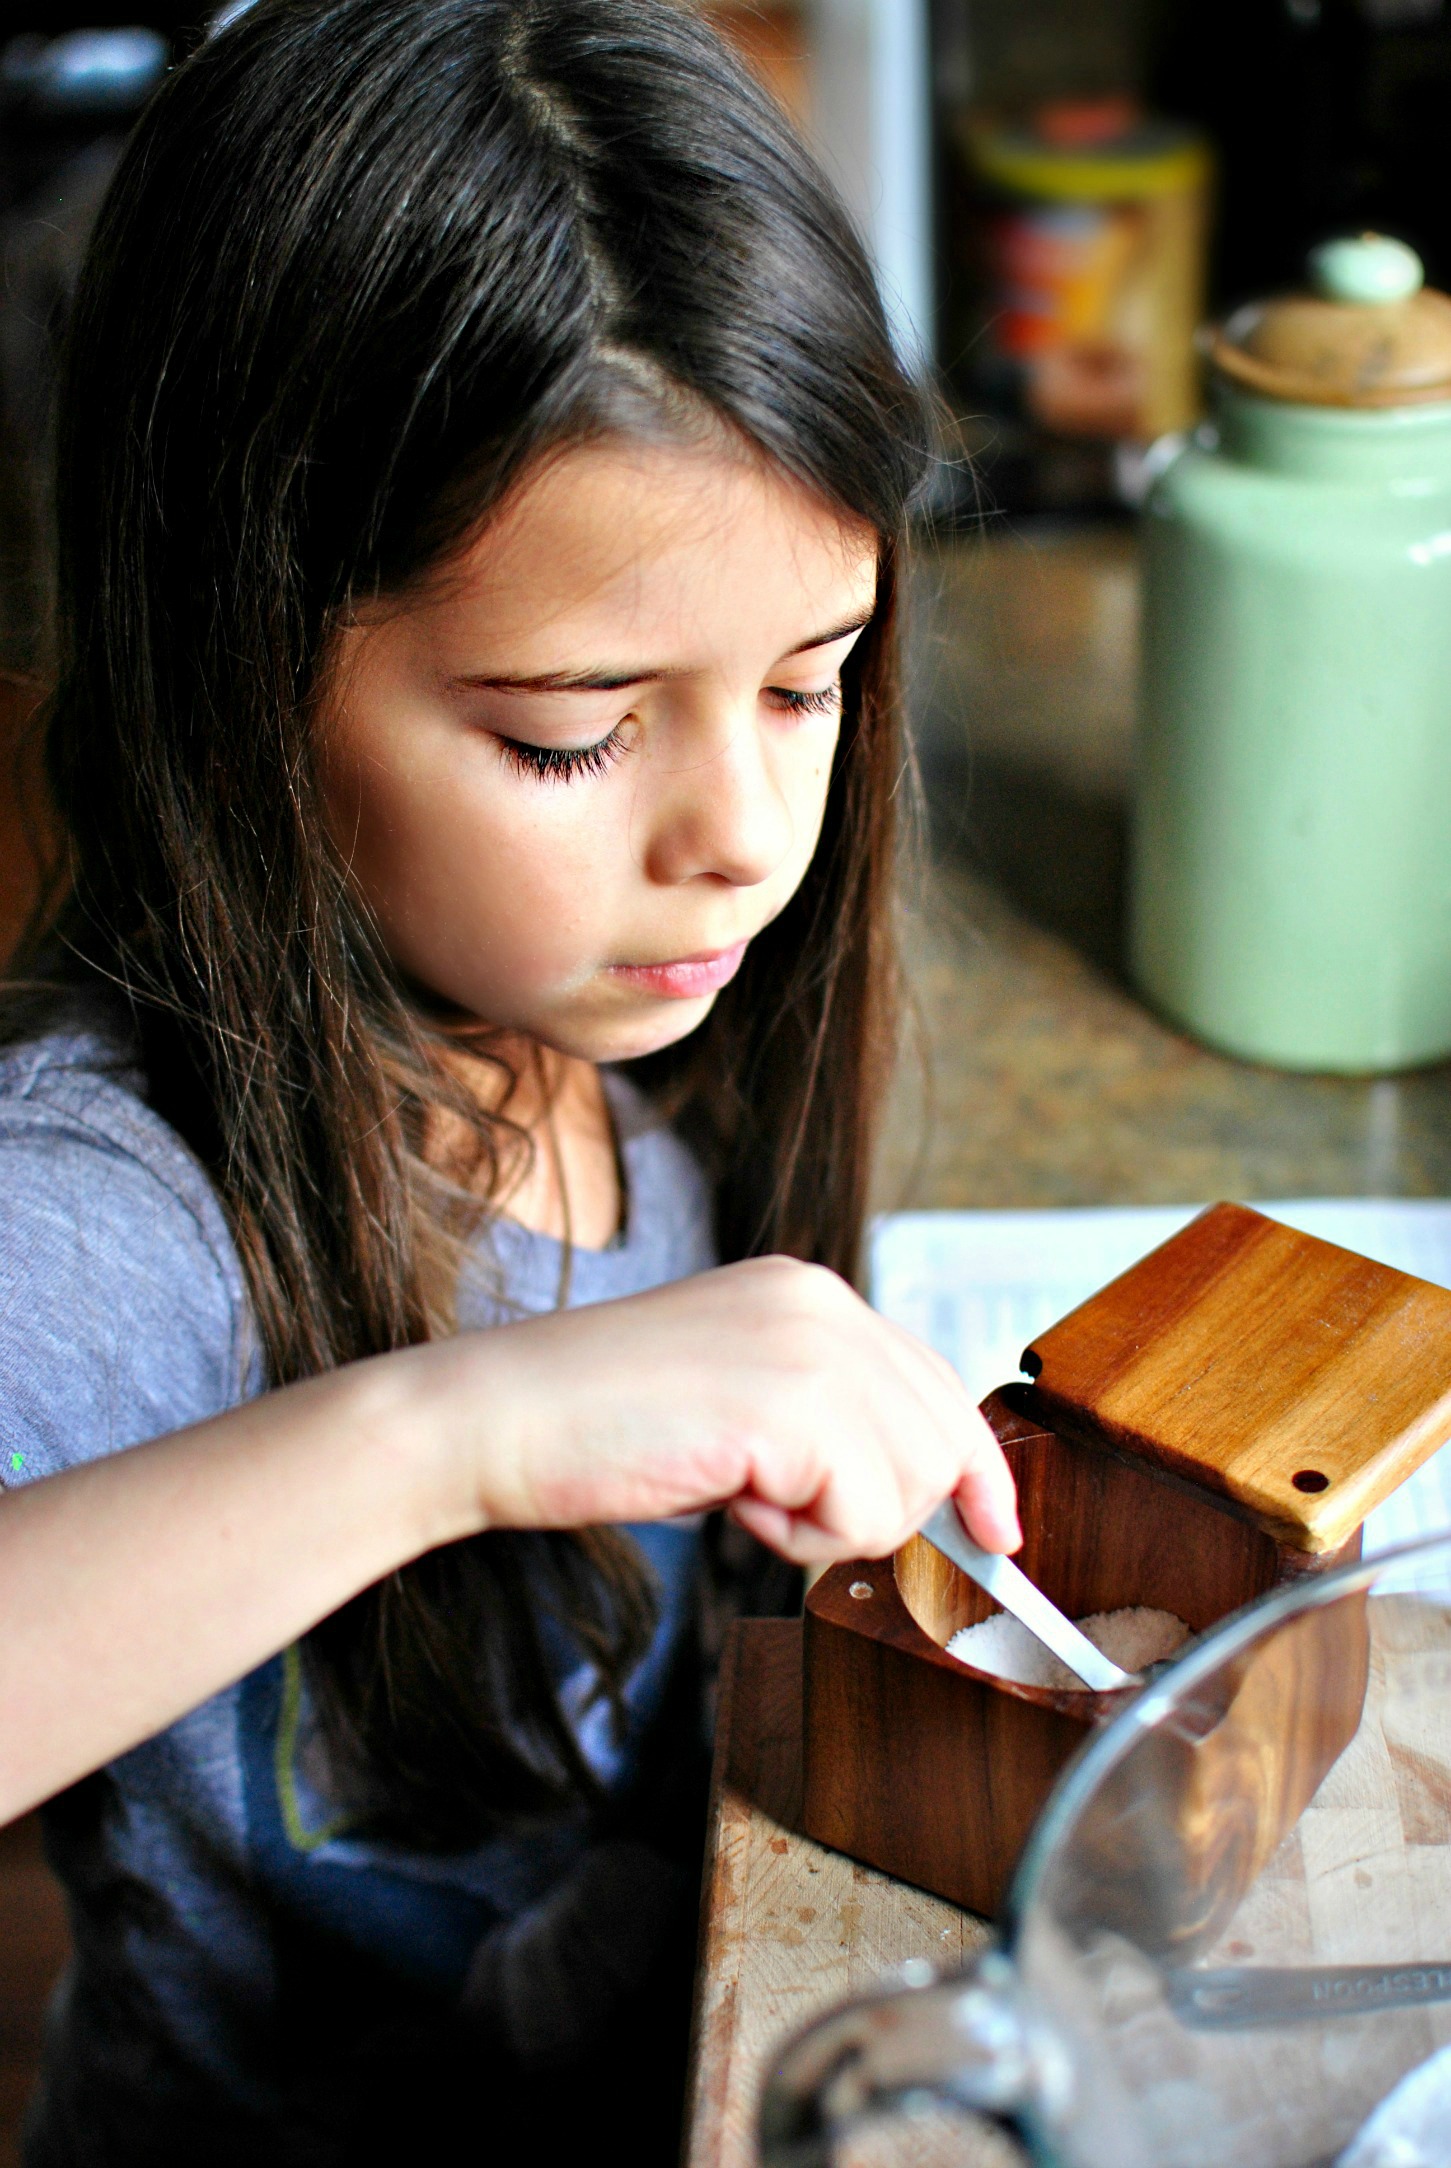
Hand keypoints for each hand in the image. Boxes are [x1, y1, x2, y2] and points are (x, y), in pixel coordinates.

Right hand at [438, 1256, 1019, 1561]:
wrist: (501, 1417)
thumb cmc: (599, 1426)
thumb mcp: (736, 1398)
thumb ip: (821, 1418)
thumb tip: (907, 1491)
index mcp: (809, 1291)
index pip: (935, 1382)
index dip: (975, 1470)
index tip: (998, 1533)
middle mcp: (824, 1302)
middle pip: (939, 1440)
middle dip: (881, 1508)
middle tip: (780, 1513)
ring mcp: (812, 1345)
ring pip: (909, 1484)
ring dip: (831, 1524)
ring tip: (742, 1494)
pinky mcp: (793, 1402)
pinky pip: (860, 1514)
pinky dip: (799, 1539)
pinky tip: (730, 1500)